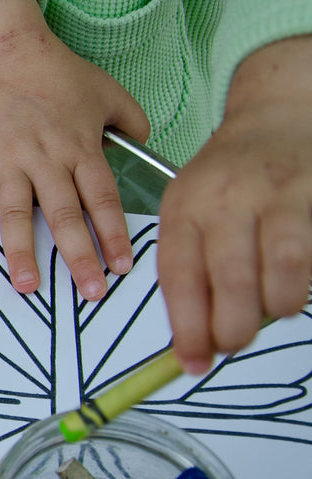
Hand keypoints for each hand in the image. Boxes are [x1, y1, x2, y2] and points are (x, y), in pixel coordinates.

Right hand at [0, 0, 150, 299]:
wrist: (2, 48)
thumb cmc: (54, 70)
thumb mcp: (106, 91)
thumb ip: (129, 120)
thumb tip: (143, 143)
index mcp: (79, 148)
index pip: (101, 199)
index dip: (113, 234)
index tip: (122, 267)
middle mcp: (45, 159)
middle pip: (64, 214)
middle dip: (77, 255)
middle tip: (87, 292)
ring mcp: (5, 158)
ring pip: (14, 210)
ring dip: (19, 249)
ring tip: (25, 284)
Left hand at [158, 35, 311, 372]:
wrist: (276, 116)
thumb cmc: (230, 177)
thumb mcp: (191, 211)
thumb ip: (193, 264)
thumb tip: (194, 334)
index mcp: (183, 210)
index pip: (179, 278)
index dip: (187, 328)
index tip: (190, 362)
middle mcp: (223, 201)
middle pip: (228, 280)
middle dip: (230, 328)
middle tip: (231, 346)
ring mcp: (271, 196)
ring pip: (277, 269)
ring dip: (273, 307)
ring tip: (267, 313)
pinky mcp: (308, 196)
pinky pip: (309, 254)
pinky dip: (302, 285)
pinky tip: (292, 291)